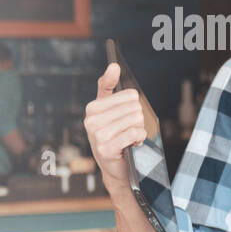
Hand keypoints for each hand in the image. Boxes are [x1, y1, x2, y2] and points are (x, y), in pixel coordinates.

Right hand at [83, 63, 145, 193]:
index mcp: (93, 108)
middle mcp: (91, 120)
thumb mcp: (110, 110)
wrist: (116, 166)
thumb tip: (114, 65)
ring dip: (139, 130)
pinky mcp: (106, 148)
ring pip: (136, 120)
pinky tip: (132, 144)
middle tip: (128, 130)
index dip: (135, 107)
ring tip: (129, 138)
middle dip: (138, 120)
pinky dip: (139, 139)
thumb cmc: (115, 135)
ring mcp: (96, 135)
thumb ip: (109, 86)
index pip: (131, 95)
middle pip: (135, 107)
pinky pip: (135, 133)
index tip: (126, 115)